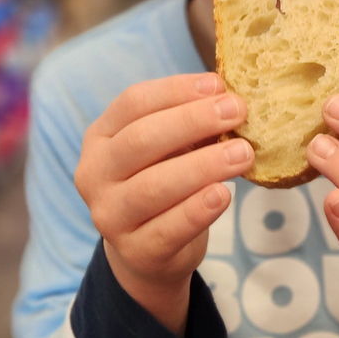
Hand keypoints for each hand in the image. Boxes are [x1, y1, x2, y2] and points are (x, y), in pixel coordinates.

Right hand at [74, 73, 252, 326]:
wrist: (147, 253)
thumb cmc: (163, 183)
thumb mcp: (167, 149)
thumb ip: (188, 125)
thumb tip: (229, 97)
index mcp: (101, 137)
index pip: (133, 102)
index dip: (176, 90)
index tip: (218, 84)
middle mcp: (95, 174)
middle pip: (141, 139)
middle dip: (193, 122)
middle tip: (237, 112)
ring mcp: (110, 216)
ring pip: (154, 186)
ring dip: (203, 166)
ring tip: (243, 154)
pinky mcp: (135, 252)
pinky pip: (168, 229)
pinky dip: (197, 210)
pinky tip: (224, 194)